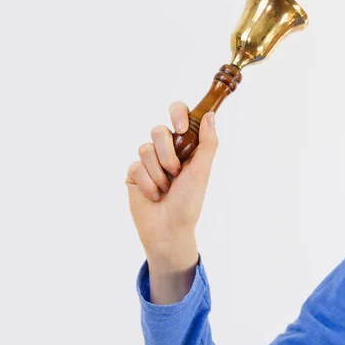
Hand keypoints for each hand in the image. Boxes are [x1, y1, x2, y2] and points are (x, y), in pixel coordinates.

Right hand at [125, 102, 217, 302]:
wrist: (169, 230)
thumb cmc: (189, 203)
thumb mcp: (202, 172)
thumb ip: (208, 143)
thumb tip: (211, 115)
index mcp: (185, 146)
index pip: (178, 114)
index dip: (177, 114)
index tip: (181, 128)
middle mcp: (166, 150)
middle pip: (158, 130)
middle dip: (167, 153)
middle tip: (175, 172)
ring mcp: (148, 162)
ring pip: (145, 148)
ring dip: (158, 173)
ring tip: (165, 189)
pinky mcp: (134, 174)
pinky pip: (136, 166)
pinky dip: (148, 183)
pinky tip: (154, 196)